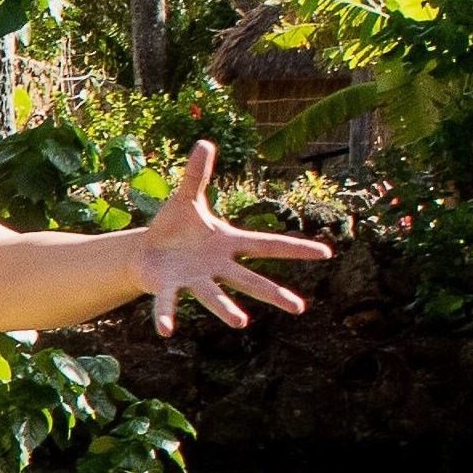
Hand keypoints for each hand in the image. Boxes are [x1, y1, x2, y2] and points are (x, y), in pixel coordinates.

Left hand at [132, 142, 330, 336]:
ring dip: (226, 309)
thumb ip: (197, 174)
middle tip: (300, 308)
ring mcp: (194, 279)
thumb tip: (205, 141)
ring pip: (213, 296)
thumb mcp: (186, 198)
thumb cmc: (174, 228)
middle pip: (249, 281)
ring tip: (241, 322)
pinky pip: (168, 303)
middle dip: (273, 293)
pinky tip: (165, 331)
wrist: (146, 250)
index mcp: (228, 243)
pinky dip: (166, 315)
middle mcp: (216, 266)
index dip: (296, 248)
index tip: (326, 253)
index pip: (267, 245)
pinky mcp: (168, 287)